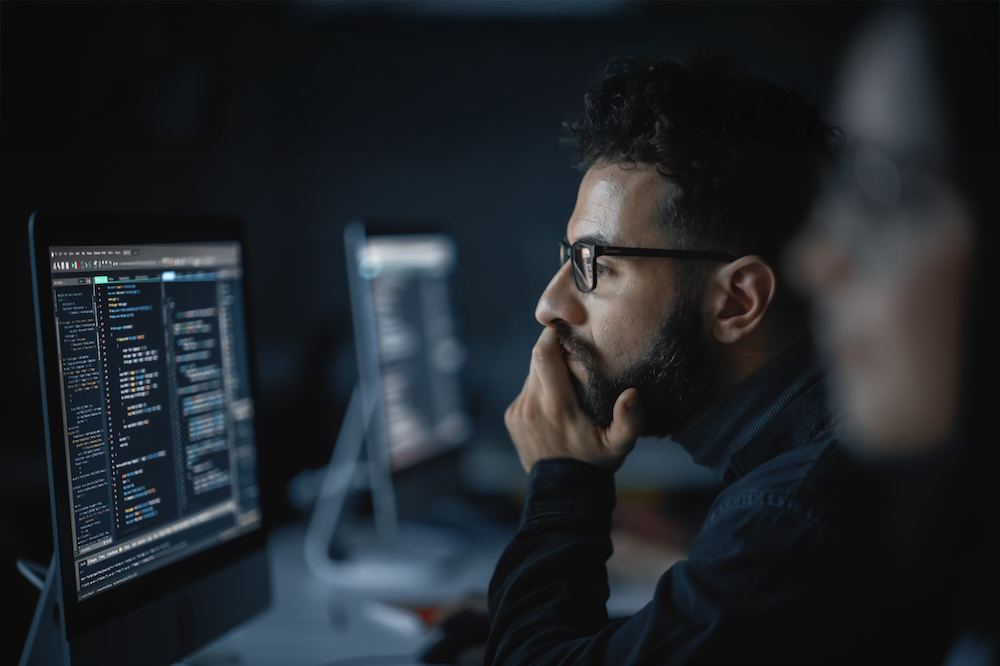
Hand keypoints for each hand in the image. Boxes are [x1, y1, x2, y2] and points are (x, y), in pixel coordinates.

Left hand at [504, 327, 644, 472]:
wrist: (563, 489)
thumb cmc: (595, 463)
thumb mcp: (619, 445)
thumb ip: (629, 421)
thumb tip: (631, 394)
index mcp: (556, 405)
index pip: (543, 354)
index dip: (551, 335)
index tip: (566, 328)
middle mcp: (532, 404)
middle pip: (537, 360)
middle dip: (553, 351)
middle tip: (573, 353)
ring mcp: (518, 411)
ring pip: (531, 375)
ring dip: (547, 372)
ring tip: (567, 382)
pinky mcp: (511, 417)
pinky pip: (526, 391)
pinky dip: (539, 390)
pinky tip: (555, 404)